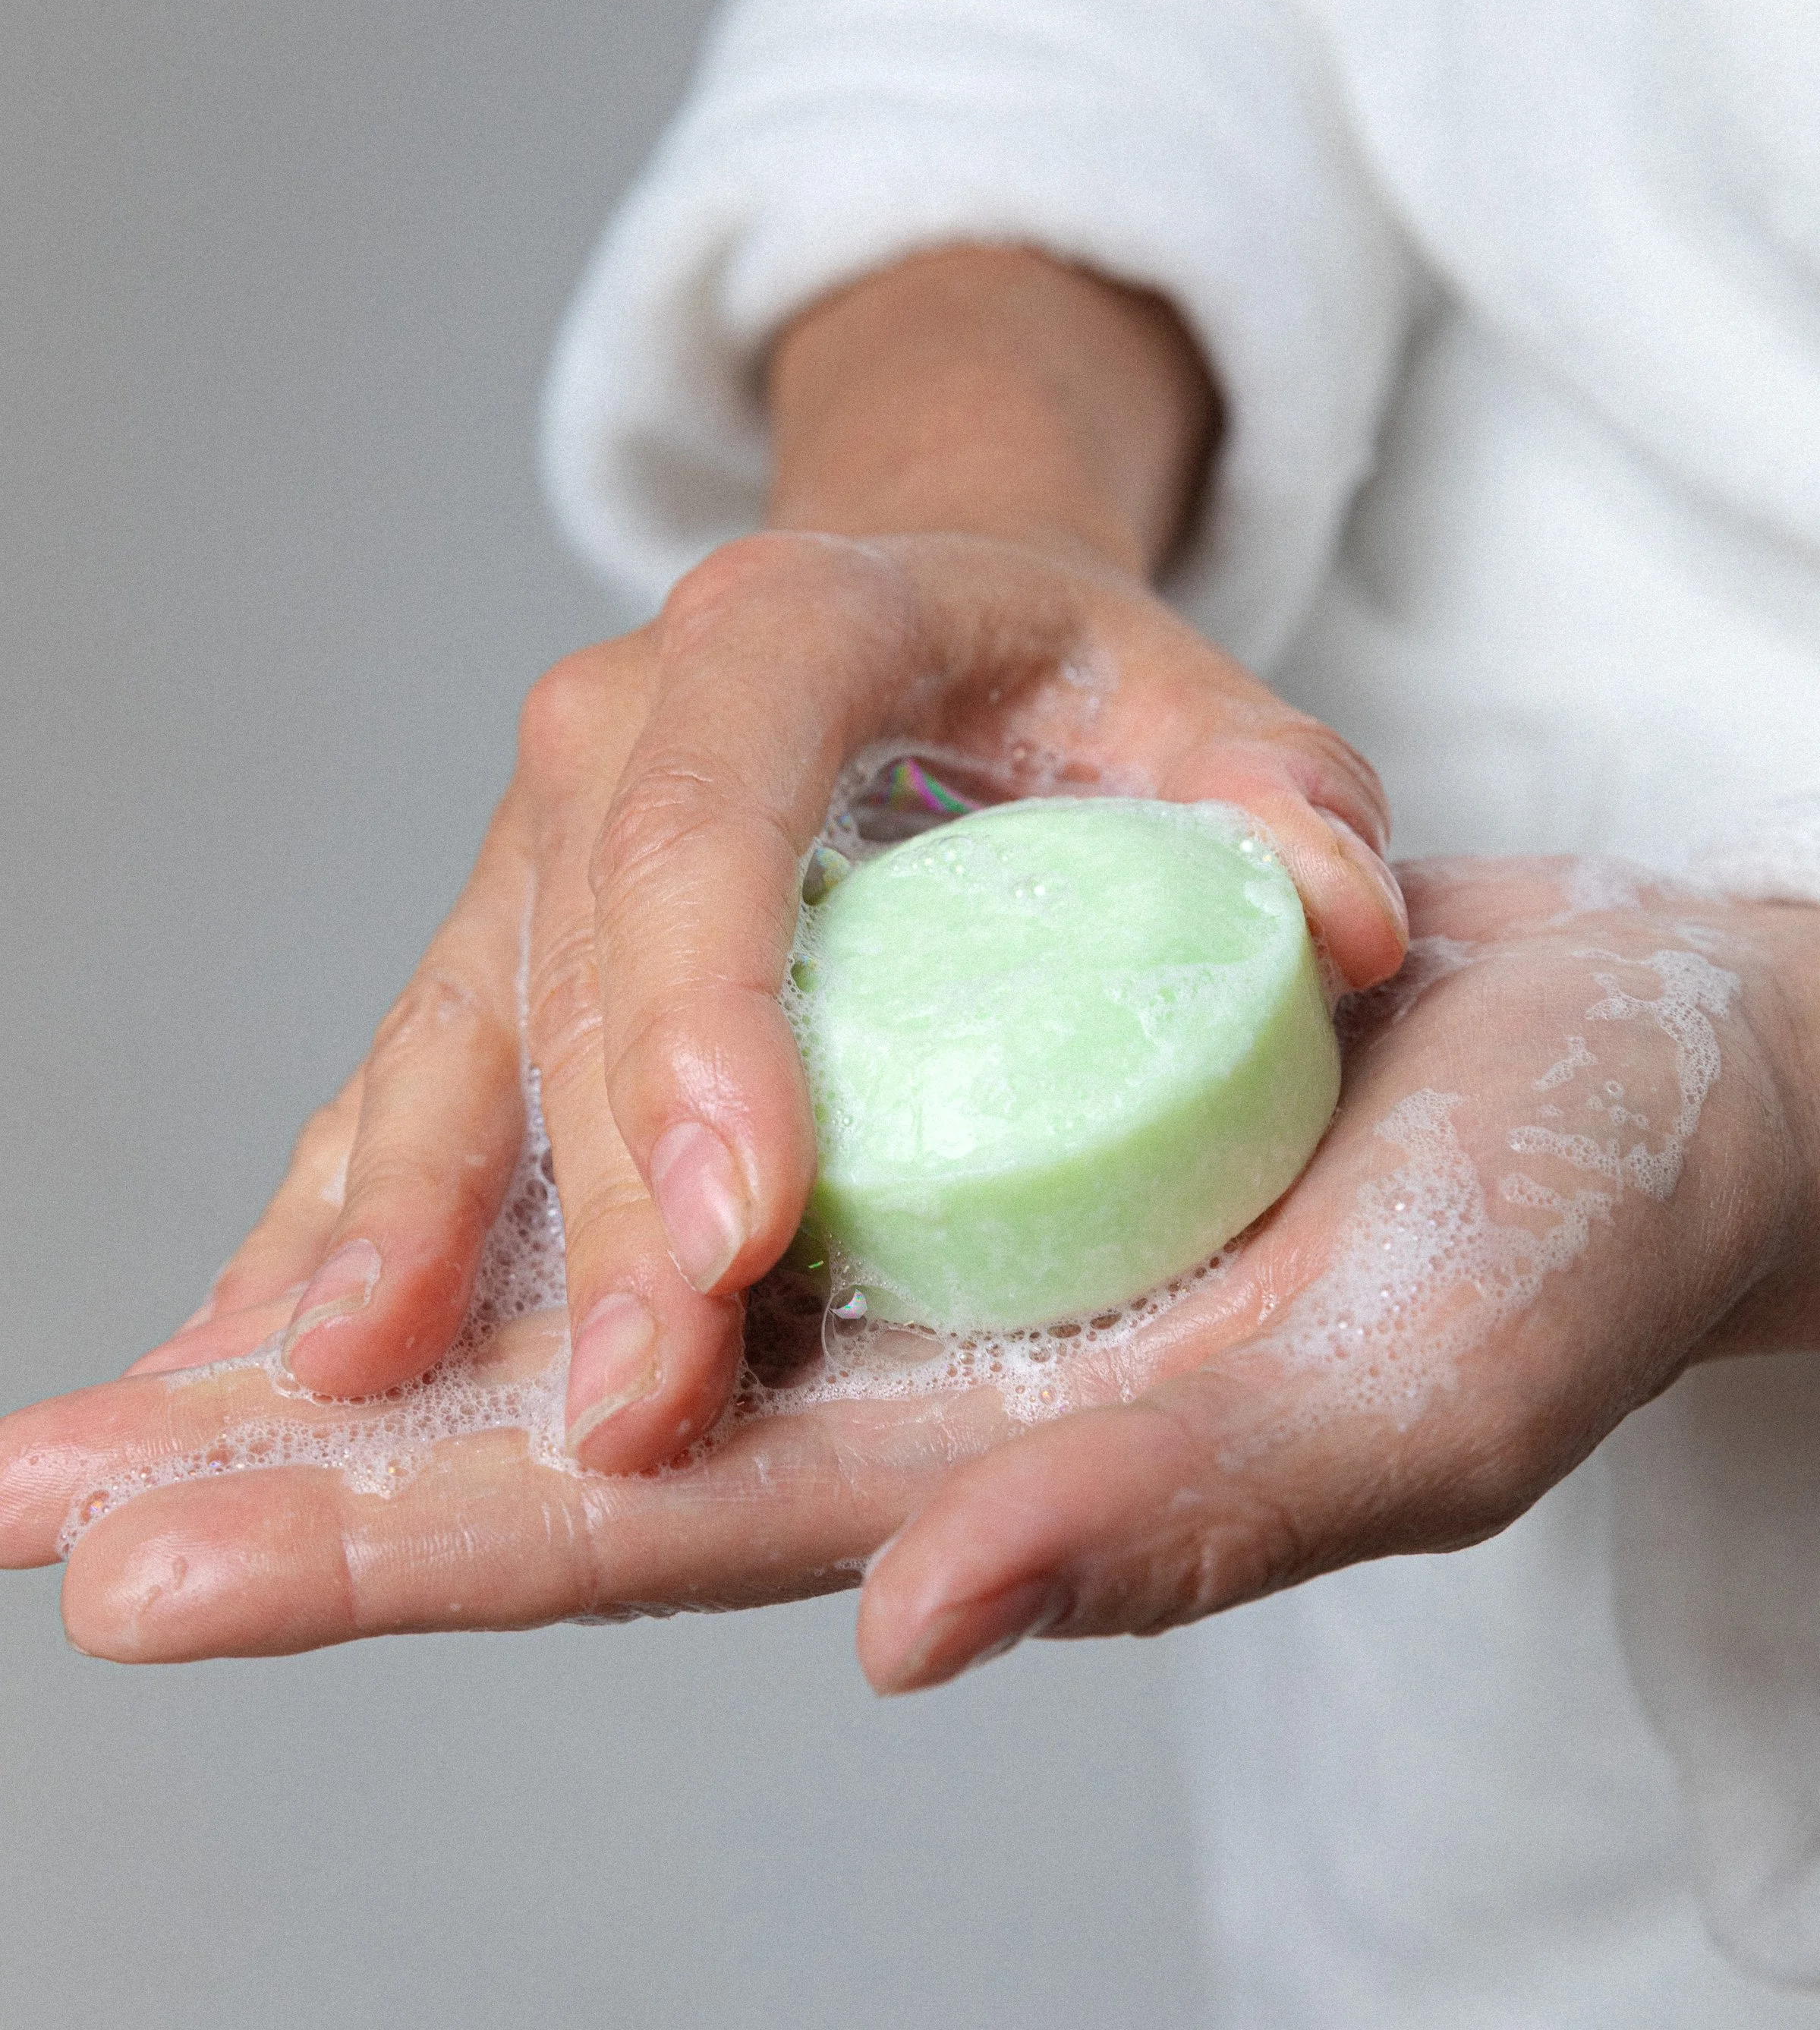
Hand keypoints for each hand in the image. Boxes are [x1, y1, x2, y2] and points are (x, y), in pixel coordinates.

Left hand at [7, 858, 1819, 1671]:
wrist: (1651, 1070)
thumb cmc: (1576, 1229)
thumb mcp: (1418, 1388)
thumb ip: (1178, 1520)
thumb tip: (915, 1634)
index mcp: (996, 1467)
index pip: (633, 1526)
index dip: (379, 1547)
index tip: (125, 1565)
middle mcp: (912, 1380)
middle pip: (547, 1443)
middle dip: (283, 1478)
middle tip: (23, 1496)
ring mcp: (914, 1249)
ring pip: (584, 1300)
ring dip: (355, 1328)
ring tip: (122, 1386)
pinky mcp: (941, 1108)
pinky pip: (690, 1146)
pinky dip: (520, 1169)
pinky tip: (380, 1211)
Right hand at [114, 248, 1405, 1479]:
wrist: (914, 611)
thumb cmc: (1069, 684)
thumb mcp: (1202, 704)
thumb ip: (1285, 806)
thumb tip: (1353, 928)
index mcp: (789, 631)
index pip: (711, 818)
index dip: (704, 1020)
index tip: (738, 1223)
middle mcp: (615, 727)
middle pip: (567, 974)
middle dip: (590, 1210)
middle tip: (632, 1418)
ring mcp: (528, 844)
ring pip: (448, 1050)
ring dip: (405, 1234)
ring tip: (343, 1400)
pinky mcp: (493, 948)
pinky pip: (399, 1098)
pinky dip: (338, 1223)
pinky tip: (257, 1359)